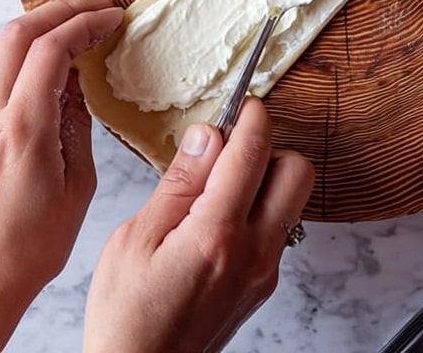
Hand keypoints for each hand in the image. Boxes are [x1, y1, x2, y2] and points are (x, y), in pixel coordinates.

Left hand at [0, 0, 123, 352]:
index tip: (111, 18)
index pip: (52, 47)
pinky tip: (30, 87)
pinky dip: (8, 73)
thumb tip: (76, 81)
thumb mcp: (77, 186)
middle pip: (17, 32)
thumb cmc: (28, 249)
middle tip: (92, 9)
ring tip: (65, 43)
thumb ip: (77, 122)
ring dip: (32, 39)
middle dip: (60, 10)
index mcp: (22, 131)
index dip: (86, 22)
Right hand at [83, 97, 314, 352]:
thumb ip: (177, 183)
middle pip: (296, 170)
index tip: (242, 102)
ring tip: (217, 187)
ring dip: (265, 179)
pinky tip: (216, 219)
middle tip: (229, 148)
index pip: (253, 152)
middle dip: (269, 147)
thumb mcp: (134, 240)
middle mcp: (252, 253)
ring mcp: (263, 272)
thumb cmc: (126, 320)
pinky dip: (257, 210)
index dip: (251, 115)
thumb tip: (206, 135)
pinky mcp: (262, 286)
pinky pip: (277, 229)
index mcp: (217, 234)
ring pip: (291, 200)